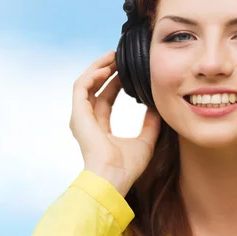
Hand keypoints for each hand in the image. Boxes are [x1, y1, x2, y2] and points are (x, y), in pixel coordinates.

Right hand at [69, 50, 161, 195]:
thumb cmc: (126, 167)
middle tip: (119, 57)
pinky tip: (105, 68)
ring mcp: (81, 118)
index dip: (115, 83)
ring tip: (112, 56)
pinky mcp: (78, 114)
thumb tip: (158, 107)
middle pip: (95, 88)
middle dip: (107, 70)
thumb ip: (151, 124)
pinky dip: (92, 75)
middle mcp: (88, 121)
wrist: (112, 179)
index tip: (126, 70)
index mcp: (100, 128)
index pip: (106, 99)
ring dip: (98, 68)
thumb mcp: (146, 141)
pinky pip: (81, 87)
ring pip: (85, 84)